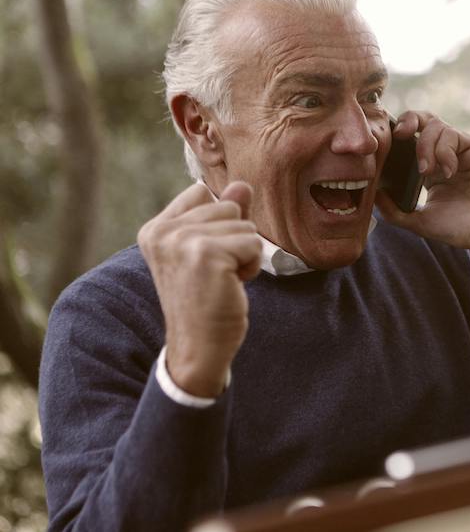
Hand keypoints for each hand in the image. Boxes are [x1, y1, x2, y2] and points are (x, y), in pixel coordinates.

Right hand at [137, 182, 261, 396]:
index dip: (219, 222)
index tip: (206, 256)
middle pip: (227, 206)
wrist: (198, 346)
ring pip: (244, 224)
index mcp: (156, 229)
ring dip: (245, 253)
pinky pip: (253, 242)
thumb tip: (242, 185)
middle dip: (234, 238)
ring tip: (223, 280)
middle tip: (216, 273)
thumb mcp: (210, 251)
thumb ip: (223, 216)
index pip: (202, 193)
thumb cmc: (206, 299)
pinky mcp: (207, 254)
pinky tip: (232, 286)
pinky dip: (252, 265)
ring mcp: (183, 241)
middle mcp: (163, 232)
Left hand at [375, 111, 469, 266]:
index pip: (409, 142)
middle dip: (408, 121)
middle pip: (422, 122)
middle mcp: (444, 155)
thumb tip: (372, 196)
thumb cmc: (462, 228)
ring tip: (428, 170)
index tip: (384, 146)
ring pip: (435, 125)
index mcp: (430, 171)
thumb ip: (395, 212)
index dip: (396, 138)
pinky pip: (452, 134)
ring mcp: (460, 149)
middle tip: (400, 135)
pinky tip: (448, 171)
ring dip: (426, 145)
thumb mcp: (421, 222)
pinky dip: (444, 150)